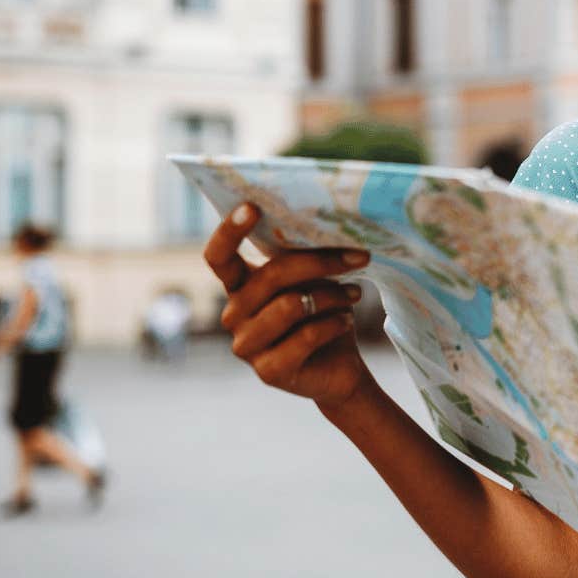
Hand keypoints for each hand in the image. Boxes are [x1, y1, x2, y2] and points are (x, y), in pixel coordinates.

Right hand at [205, 203, 376, 409]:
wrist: (338, 369)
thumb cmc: (323, 314)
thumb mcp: (313, 280)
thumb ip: (304, 257)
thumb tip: (331, 226)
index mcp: (239, 286)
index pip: (218, 257)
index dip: (229, 232)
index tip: (252, 206)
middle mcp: (234, 315)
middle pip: (271, 276)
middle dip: (319, 262)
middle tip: (359, 256)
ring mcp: (246, 346)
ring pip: (291, 305)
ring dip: (331, 296)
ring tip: (354, 294)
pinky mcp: (268, 371)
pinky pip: (306, 336)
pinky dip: (334, 324)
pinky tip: (346, 320)